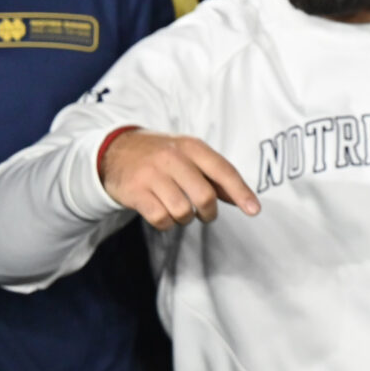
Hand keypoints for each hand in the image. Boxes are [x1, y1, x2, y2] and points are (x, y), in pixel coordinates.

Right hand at [99, 129, 260, 229]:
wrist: (116, 150)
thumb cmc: (162, 155)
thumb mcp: (189, 155)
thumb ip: (215, 176)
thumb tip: (242, 199)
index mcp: (192, 147)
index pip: (223, 171)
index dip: (241, 192)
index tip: (254, 210)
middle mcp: (173, 158)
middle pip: (204, 196)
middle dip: (209, 212)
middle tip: (204, 214)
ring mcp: (152, 174)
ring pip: (182, 211)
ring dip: (185, 219)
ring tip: (179, 210)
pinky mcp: (134, 192)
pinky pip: (160, 219)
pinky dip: (166, 223)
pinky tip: (163, 214)